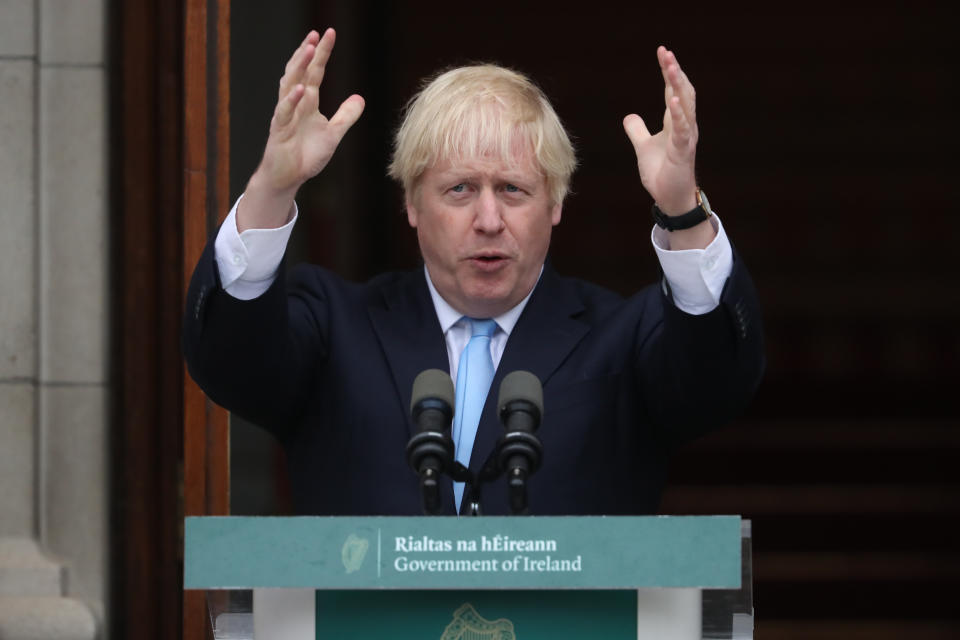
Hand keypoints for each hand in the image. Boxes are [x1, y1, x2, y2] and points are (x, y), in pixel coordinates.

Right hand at [240, 29, 364, 230]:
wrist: (288, 177)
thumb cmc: (306, 155)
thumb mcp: (332, 134)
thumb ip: (345, 116)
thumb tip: (360, 98)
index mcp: (307, 102)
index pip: (315, 72)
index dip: (322, 54)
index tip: (329, 33)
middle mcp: (294, 103)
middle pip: (300, 72)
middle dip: (308, 53)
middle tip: (317, 34)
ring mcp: (285, 115)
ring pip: (289, 85)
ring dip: (298, 67)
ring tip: (308, 50)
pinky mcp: (279, 130)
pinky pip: (284, 112)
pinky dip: (291, 100)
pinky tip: (300, 89)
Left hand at [623, 46, 697, 215]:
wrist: (669, 198)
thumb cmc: (662, 172)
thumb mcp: (643, 147)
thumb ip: (637, 130)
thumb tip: (629, 116)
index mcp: (676, 122)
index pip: (673, 91)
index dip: (668, 72)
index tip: (662, 52)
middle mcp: (685, 126)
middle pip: (682, 91)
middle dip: (674, 71)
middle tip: (666, 52)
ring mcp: (685, 138)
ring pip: (686, 106)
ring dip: (678, 85)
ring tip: (671, 67)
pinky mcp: (683, 152)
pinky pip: (683, 130)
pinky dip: (680, 114)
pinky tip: (675, 100)